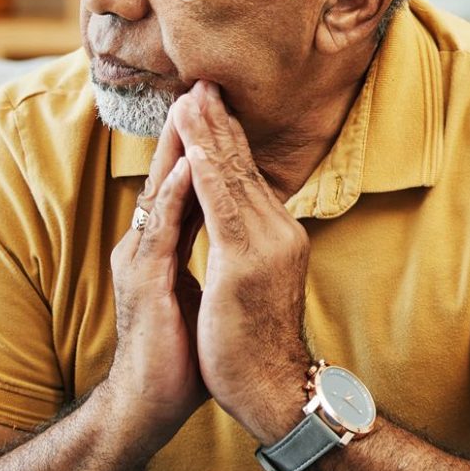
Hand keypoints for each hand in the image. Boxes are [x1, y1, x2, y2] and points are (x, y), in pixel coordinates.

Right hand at [107, 110, 207, 436]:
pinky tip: (186, 166)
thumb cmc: (181, 356)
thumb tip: (237, 249)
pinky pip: (160, 229)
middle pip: (172, 174)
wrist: (152, 404)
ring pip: (162, 190)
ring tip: (191, 102)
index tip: (220, 106)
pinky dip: (174, 195)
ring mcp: (142, 260)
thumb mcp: (204, 295)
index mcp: (163, 246)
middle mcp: (148, 245)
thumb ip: (214, 264)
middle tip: (203, 81)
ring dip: (178, 146)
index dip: (203, 146)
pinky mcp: (144, 282)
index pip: (187, 184)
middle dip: (189, 128)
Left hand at [170, 81, 314, 442]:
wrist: (273, 389)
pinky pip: (221, 205)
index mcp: (274, 238)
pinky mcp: (244, 262)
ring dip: (209, 135)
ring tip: (192, 98)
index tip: (209, 106)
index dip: (226, 142)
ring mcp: (264, 245)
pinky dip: (205, 170)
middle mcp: (276, 232)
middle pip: (242, 168)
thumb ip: (245, 253)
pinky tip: (192, 146)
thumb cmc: (256, 346)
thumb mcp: (251, 288)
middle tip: (201, 81)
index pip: (246, 180)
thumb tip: (234, 232)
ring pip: (232, 177)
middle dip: (218, 124)